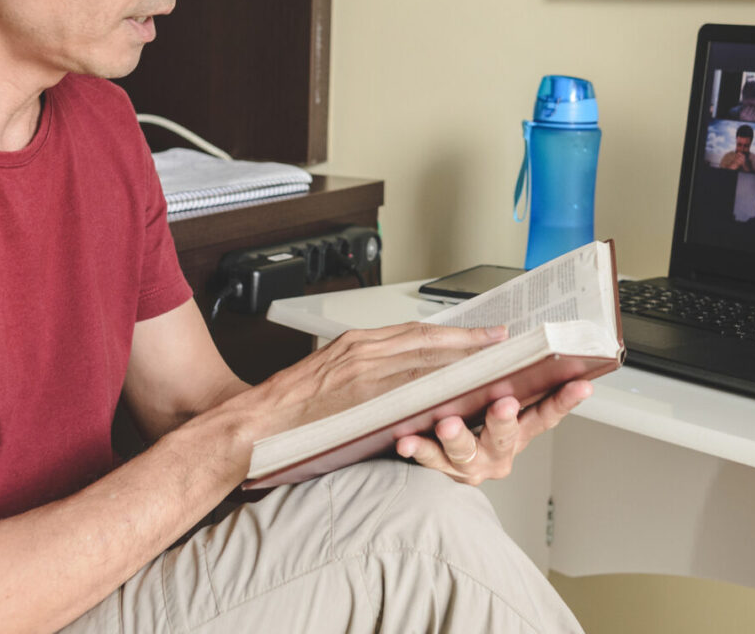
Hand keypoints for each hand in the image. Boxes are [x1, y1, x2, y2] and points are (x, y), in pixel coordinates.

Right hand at [240, 323, 510, 443]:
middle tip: (500, 340)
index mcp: (355, 344)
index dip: (452, 334)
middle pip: (426, 338)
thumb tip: (406, 385)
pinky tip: (460, 387)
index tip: (480, 335)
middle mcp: (360, 348)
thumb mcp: (330, 379)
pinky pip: (407, 382)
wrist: (254, 422)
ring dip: (461, 357)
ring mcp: (361, 369)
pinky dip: (437, 381)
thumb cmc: (289, 409)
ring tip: (493, 362)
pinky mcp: (359, 393)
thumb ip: (366, 377)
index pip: (415, 332)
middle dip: (467, 339)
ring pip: (422, 355)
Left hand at [396, 382, 593, 484]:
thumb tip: (504, 334)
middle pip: (506, 435)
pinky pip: (428, 458)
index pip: (546, 412)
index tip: (580, 385)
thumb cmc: (472, 416)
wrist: (436, 452)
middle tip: (503, 404)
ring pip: (465, 451)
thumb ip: (501, 369)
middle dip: (504, 420)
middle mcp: (499, 449)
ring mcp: (471, 462)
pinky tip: (408, 440)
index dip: (564, 400)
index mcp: (518, 426)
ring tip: (448, 423)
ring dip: (457, 436)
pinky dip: (419, 448)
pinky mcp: (442, 468)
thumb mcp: (493, 391)